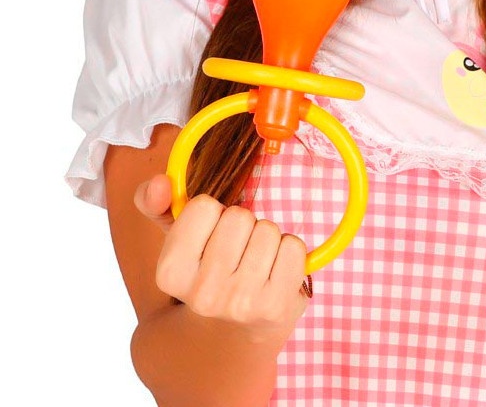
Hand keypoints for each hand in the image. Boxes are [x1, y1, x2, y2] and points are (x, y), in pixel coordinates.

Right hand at [134, 175, 309, 343]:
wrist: (231, 337)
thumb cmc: (206, 273)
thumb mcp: (176, 240)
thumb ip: (156, 203)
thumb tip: (160, 183)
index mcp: (170, 274)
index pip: (204, 206)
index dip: (212, 213)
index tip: (210, 236)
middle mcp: (203, 294)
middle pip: (239, 216)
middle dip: (242, 225)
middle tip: (236, 251)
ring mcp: (241, 303)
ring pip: (268, 230)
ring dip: (266, 238)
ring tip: (255, 263)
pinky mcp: (276, 305)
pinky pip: (294, 247)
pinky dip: (289, 251)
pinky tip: (274, 272)